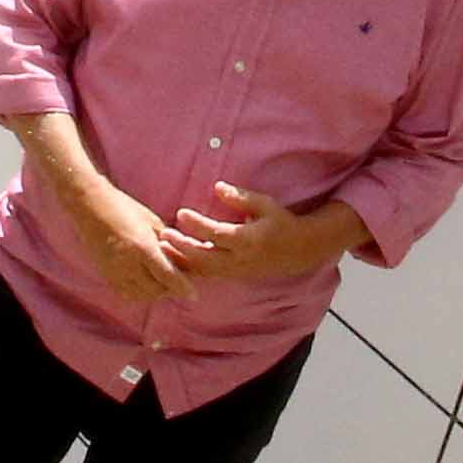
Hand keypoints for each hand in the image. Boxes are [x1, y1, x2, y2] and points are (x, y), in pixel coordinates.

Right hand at [40, 167, 194, 306]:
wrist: (89, 205)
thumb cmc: (124, 208)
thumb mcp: (152, 222)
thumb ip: (168, 244)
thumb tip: (185, 260)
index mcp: (143, 247)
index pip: (168, 276)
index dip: (183, 288)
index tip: (194, 295)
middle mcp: (128, 263)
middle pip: (157, 289)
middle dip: (170, 289)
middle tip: (179, 283)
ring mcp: (114, 271)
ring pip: (142, 294)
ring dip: (155, 292)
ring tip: (162, 283)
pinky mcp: (105, 273)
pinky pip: (126, 292)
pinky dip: (139, 292)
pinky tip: (145, 282)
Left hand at [163, 183, 354, 287]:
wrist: (300, 251)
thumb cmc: (281, 222)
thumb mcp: (265, 205)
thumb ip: (240, 197)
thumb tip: (216, 187)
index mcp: (248, 240)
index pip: (217, 234)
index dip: (197, 224)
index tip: (181, 212)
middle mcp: (241, 259)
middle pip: (206, 257)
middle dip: (182, 247)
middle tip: (163, 234)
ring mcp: (237, 271)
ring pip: (205, 270)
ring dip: (183, 260)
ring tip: (163, 248)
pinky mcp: (234, 276)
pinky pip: (209, 275)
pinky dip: (192, 269)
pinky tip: (176, 260)